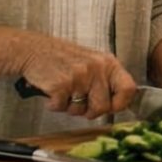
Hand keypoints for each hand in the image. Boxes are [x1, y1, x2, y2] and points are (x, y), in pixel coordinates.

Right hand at [17, 36, 138, 120]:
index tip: (111, 107)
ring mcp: (80, 76)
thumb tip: (119, 103)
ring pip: (81, 110)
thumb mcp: (92, 62)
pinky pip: (61, 108)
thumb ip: (106, 80)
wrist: (33, 49)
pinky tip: (52, 91)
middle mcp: (97, 68)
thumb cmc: (62, 58)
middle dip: (90, 111)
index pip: (129, 89)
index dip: (120, 104)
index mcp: (108, 63)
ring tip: (64, 91)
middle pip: (104, 107)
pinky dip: (54, 104)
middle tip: (79, 102)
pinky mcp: (61, 84)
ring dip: (70, 107)